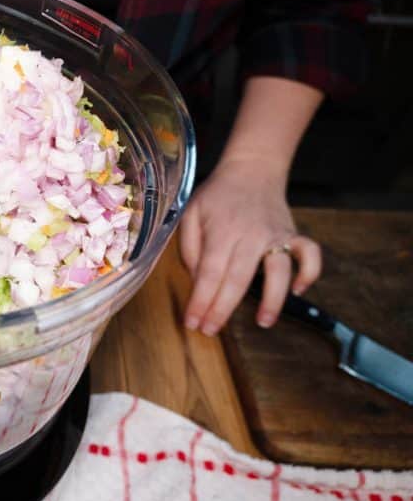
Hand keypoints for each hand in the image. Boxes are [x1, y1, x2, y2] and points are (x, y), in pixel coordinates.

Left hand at [178, 156, 321, 334]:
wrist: (252, 169)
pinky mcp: (294, 234)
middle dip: (223, 309)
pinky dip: (310, 273)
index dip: (201, 301)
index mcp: (221, 231)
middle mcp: (250, 235)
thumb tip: (198, 281)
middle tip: (210, 331)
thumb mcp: (190, 214)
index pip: (209, 273)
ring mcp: (276, 235)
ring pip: (279, 271)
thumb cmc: (217, 195)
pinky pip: (310, 255)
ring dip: (273, 299)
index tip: (193, 322)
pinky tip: (298, 290)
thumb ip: (190, 248)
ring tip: (263, 323)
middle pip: (238, 279)